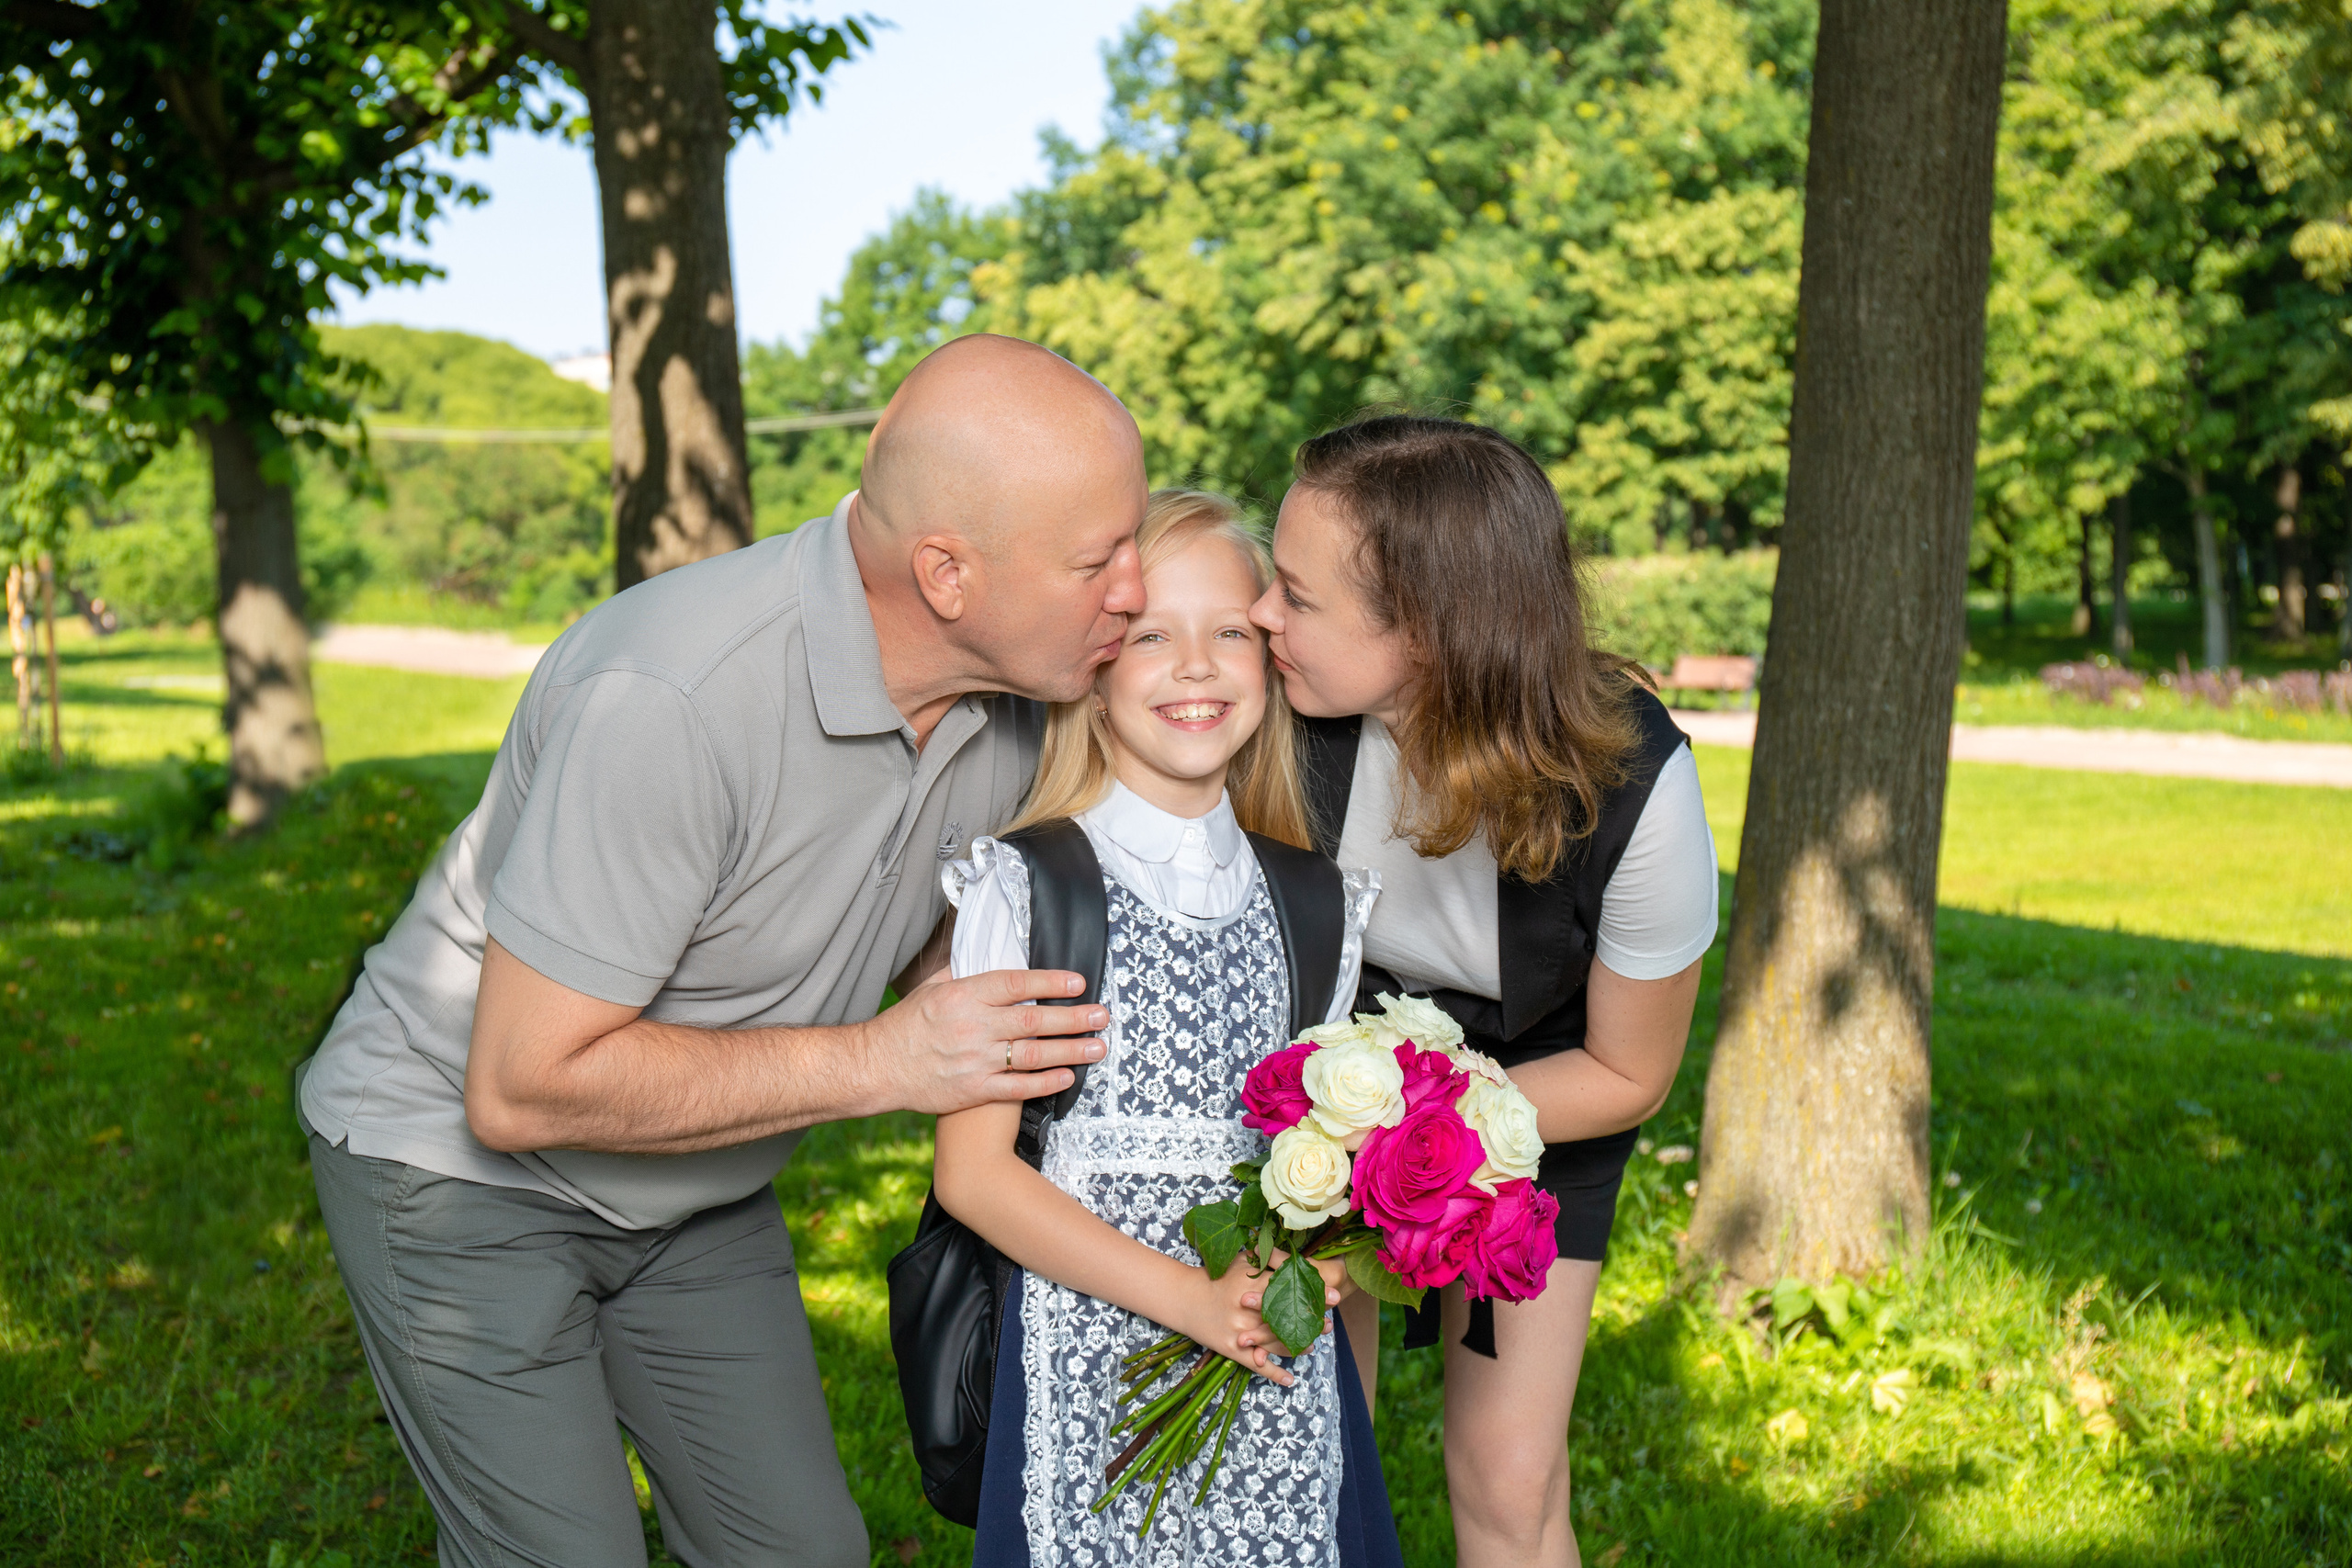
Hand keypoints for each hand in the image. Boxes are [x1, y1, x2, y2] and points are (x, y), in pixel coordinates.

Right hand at [860, 968, 1108, 1115]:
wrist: (877, 1067)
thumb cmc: (906, 1025)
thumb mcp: (932, 987)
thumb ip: (966, 973)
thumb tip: (993, 951)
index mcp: (963, 995)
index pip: (1015, 984)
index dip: (1049, 982)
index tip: (1078, 982)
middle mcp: (972, 1027)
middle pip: (1032, 1020)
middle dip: (1072, 1018)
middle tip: (1102, 1015)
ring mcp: (974, 1061)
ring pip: (1032, 1055)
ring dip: (1070, 1050)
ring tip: (1097, 1046)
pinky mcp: (973, 1090)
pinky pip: (1017, 1088)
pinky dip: (1045, 1083)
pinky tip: (1068, 1077)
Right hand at [1193, 1254, 1345, 1382]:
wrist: (1184, 1298)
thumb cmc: (1215, 1276)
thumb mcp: (1240, 1262)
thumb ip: (1266, 1259)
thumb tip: (1295, 1256)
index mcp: (1249, 1286)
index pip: (1288, 1290)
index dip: (1312, 1293)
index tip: (1334, 1295)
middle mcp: (1245, 1310)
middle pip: (1285, 1318)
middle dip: (1309, 1322)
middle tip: (1328, 1324)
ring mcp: (1239, 1332)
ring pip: (1274, 1343)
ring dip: (1296, 1347)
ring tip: (1313, 1345)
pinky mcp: (1231, 1349)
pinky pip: (1256, 1364)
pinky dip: (1274, 1373)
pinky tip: (1290, 1379)